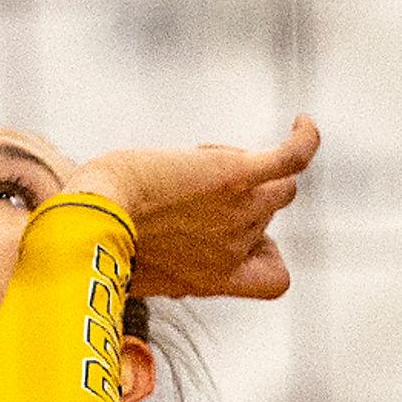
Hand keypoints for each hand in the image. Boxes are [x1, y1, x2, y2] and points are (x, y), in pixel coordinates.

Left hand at [65, 116, 319, 301]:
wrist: (97, 216)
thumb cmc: (99, 241)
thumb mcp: (135, 268)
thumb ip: (158, 263)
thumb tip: (148, 252)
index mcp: (216, 277)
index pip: (274, 279)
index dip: (266, 253)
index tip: (238, 238)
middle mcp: (237, 248)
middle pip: (267, 216)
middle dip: (239, 195)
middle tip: (188, 181)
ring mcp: (242, 211)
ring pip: (279, 187)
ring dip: (248, 167)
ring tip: (200, 157)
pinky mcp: (239, 175)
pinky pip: (293, 158)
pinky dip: (304, 140)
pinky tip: (301, 121)